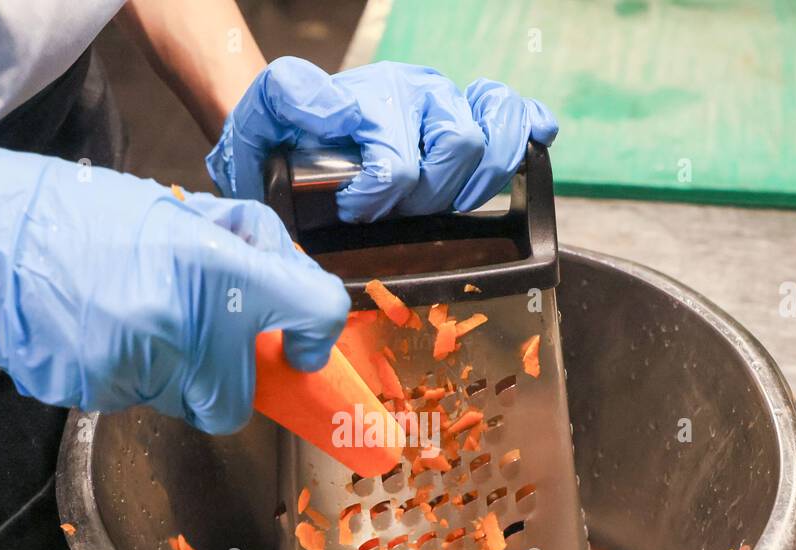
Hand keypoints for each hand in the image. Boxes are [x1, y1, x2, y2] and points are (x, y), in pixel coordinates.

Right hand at [0, 120, 349, 433]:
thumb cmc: (72, 213)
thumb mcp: (172, 210)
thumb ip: (241, 250)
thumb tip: (291, 289)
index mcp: (206, 263)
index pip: (306, 311)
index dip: (315, 335)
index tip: (302, 346)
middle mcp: (176, 322)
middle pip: (238, 398)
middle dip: (228, 375)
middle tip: (200, 334)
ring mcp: (130, 365)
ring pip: (185, 403)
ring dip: (177, 375)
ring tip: (132, 318)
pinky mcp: (90, 391)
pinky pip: (136, 400)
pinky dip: (129, 375)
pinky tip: (97, 331)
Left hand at [206, 57, 558, 222]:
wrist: (286, 129)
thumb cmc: (280, 134)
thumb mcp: (264, 113)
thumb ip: (291, 96)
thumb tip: (346, 110)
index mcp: (377, 95)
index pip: (402, 164)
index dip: (380, 201)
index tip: (353, 210)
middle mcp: (419, 92)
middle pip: (460, 147)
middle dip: (429, 195)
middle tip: (395, 211)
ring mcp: (448, 102)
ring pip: (495, 136)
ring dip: (475, 181)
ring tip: (443, 202)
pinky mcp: (469, 112)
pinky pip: (516, 112)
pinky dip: (527, 133)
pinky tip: (531, 148)